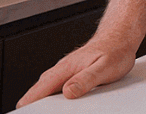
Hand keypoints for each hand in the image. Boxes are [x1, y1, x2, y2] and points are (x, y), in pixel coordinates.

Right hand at [16, 37, 135, 106]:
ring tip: (48, 112)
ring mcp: (64, 74)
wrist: (119, 38)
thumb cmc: (114, 50)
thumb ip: (86, 80)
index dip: (29, 105)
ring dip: (46, 104)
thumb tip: (68, 91)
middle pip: (38, 94)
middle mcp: (60, 71)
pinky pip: (57, 91)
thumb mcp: (104, 67)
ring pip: (47, 92)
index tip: (26, 113)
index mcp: (64, 69)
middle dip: (36, 107)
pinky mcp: (70, 77)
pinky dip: (56, 100)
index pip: (37, 91)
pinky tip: (63, 106)